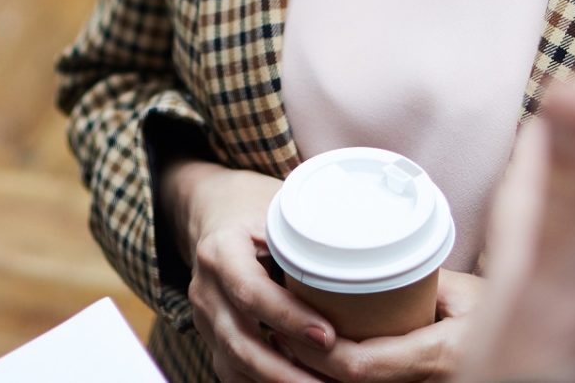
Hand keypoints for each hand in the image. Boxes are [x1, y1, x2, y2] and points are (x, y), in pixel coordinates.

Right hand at [167, 160, 333, 382]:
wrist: (214, 212)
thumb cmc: (255, 209)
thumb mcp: (277, 209)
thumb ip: (309, 231)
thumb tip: (368, 245)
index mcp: (220, 251)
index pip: (251, 292)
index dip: (289, 318)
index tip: (329, 337)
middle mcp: (206, 291)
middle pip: (240, 342)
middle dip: (287, 371)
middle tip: (332, 382)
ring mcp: (206, 321)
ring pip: (236, 366)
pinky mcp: (213, 341)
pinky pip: (237, 375)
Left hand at [270, 272, 482, 382]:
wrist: (523, 344)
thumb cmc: (494, 310)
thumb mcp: (460, 290)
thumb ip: (417, 280)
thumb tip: (361, 259)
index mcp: (439, 355)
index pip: (361, 366)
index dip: (317, 352)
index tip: (290, 327)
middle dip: (308, 366)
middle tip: (278, 333)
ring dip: (319, 376)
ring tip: (290, 345)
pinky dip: (342, 380)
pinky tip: (319, 364)